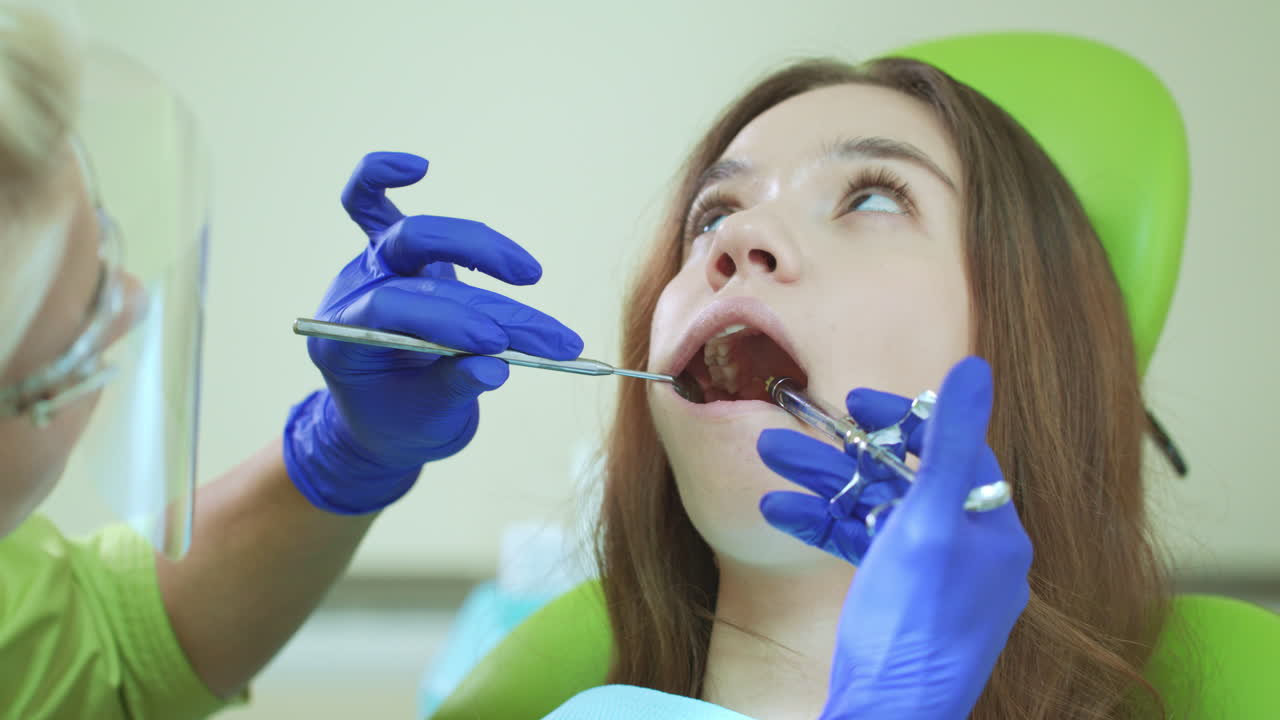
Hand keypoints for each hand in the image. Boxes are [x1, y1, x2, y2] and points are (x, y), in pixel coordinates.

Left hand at [283, 152, 582, 513]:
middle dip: (475, 287)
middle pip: (407, 262)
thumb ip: (454, 390)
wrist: (383, 419)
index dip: (448, 322)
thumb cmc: (401, 422)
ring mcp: (369, 270)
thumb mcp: (427, 421)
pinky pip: (369, 203)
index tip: (498, 345)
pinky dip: (383, 178)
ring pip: (413, 234)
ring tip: (531, 275)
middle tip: (531, 324)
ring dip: (481, 248)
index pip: (392, 311)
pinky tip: (417, 167)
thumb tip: (494, 367)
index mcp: (341, 341)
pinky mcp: (390, 256)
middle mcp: (352, 295)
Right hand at [758, 357, 1032, 718]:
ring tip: (769, 458)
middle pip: (902, 481)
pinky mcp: (897, 601)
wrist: (887, 716)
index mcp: (990, 530)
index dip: (906, 419)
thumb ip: (948, 444)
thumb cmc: (914, 626)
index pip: (955, 452)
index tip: (857, 401)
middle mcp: (967, 551)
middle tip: (791, 432)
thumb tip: (975, 368)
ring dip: (822, 485)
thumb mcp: (928, 524)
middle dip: (843, 454)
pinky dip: (823, 527)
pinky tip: (778, 511)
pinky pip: (861, 549)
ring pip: (874, 513)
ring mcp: (930, 579)